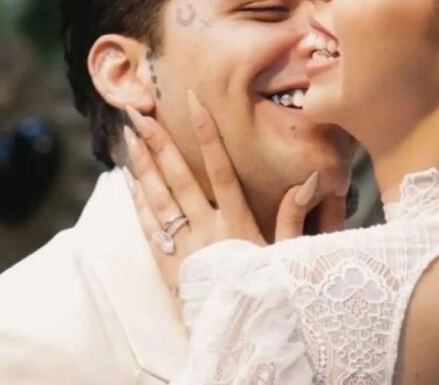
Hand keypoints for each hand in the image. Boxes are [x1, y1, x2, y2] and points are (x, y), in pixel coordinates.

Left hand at [122, 90, 346, 292]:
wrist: (236, 334)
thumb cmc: (265, 290)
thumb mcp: (286, 254)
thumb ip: (294, 216)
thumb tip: (311, 179)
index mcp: (236, 222)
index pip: (220, 169)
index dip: (208, 135)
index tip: (195, 103)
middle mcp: (206, 228)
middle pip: (179, 178)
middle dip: (159, 143)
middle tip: (139, 113)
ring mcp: (182, 245)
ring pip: (158, 198)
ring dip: (142, 165)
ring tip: (128, 136)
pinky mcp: (165, 262)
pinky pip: (147, 225)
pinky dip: (136, 200)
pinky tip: (127, 178)